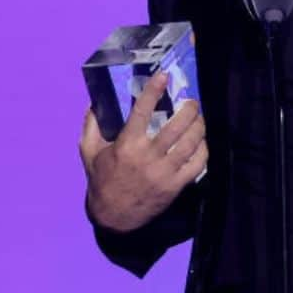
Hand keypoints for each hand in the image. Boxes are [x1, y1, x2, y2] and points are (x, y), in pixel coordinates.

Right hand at [79, 71, 207, 232]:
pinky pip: (197, 164)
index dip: (153, 91)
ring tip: (199, 118)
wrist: (114, 216)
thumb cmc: (102, 181)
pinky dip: (203, 150)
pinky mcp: (176, 186)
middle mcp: (147, 156)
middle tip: (192, 102)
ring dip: (199, 127)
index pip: (142, 111)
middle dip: (189, 109)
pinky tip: (201, 142)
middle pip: (176, 126)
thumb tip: (94, 102)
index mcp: (126, 145)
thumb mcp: (88, 152)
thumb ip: (91, 126)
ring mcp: (164, 172)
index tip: (163, 76)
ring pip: (190, 144)